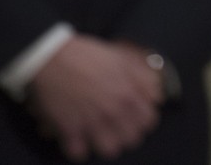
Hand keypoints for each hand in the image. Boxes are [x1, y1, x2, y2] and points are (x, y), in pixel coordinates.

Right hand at [26, 35, 163, 160]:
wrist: (53, 57)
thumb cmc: (89, 55)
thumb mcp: (123, 60)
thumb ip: (143, 79)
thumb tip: (156, 96)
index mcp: (129, 94)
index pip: (149, 121)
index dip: (143, 120)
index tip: (135, 118)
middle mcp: (114, 111)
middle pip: (132, 140)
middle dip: (126, 134)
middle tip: (117, 128)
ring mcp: (92, 123)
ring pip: (110, 151)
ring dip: (105, 144)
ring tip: (99, 136)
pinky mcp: (69, 130)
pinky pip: (80, 154)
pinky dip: (79, 149)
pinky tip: (78, 139)